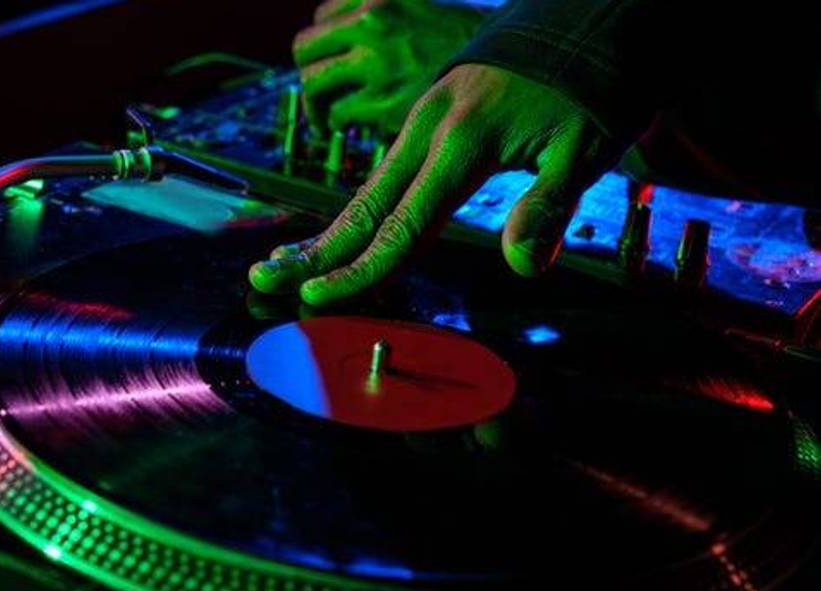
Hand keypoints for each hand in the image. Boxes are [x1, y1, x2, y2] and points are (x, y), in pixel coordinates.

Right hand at [250, 64, 620, 305]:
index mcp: (463, 142)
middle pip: (364, 205)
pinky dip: (356, 206)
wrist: (583, 17)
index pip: (404, 224)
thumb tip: (523, 266)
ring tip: (282, 262)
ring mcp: (423, 118)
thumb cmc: (590, 85)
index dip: (363, 269)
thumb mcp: (586, 146)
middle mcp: (430, 128)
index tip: (321, 298)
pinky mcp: (428, 114)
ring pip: (367, 187)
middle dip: (314, 250)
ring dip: (326, 231)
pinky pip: (384, 169)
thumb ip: (548, 206)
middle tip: (264, 278)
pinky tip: (337, 229)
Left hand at [294, 0, 483, 133]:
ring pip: (314, 85)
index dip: (324, 42)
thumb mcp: (416, 7)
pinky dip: (338, 123)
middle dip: (308, 73)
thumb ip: (380, 17)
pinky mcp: (382, 101)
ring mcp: (376, 62)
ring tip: (327, 119)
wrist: (508, 68)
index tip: (330, 60)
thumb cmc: (461, 43)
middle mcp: (373, 22)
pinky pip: (339, 114)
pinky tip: (352, 126)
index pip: (323, 16)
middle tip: (319, 95)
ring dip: (315, 106)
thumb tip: (342, 37)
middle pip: (305, 49)